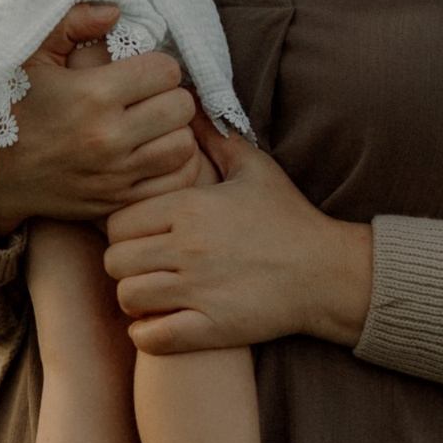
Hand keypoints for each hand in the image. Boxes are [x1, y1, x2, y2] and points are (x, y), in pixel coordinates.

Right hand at [0, 3, 201, 229]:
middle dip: (170, 95)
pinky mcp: (115, 202)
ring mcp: (114, 175)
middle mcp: (109, 138)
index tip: (141, 70)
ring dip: (174, 131)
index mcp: (92, 95)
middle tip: (150, 96)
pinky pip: (173, 182)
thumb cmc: (7, 106)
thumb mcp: (29, 55)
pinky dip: (171, 166)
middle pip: (181, 107)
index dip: (158, 65)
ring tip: (153, 124)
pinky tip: (152, 153)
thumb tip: (114, 12)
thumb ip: (71, 23)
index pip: (166, 71)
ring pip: (184, 146)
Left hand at [104, 136, 373, 354]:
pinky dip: (148, 334)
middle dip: (124, 264)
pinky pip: (151, 337)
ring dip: (135, 298)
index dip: (122, 229)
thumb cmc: (289, 218)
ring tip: (153, 294)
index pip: (117, 221)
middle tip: (143, 266)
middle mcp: (187, 249)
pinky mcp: (211, 328)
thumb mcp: (254, 168)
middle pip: (115, 260)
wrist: (328, 272)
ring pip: (128, 297)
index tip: (140, 235)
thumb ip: (215, 137)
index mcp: (190, 208)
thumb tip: (189, 104)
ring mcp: (198, 291)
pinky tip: (162, 322)